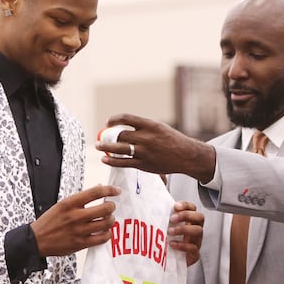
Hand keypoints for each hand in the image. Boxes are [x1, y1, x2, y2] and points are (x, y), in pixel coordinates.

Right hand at [31, 185, 119, 256]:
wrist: (37, 240)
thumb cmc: (50, 221)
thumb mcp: (62, 204)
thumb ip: (80, 198)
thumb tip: (98, 188)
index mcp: (69, 203)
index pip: (95, 192)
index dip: (110, 190)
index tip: (116, 191)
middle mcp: (75, 216)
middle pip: (105, 208)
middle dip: (111, 206)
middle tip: (110, 207)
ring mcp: (79, 230)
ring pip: (106, 223)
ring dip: (111, 219)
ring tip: (108, 218)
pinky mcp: (81, 243)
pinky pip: (102, 238)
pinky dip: (107, 233)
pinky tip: (104, 231)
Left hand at [95, 113, 216, 182]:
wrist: (186, 155)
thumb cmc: (171, 140)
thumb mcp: (159, 127)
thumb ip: (142, 127)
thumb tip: (123, 127)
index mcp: (150, 125)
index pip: (127, 118)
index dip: (114, 119)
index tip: (108, 122)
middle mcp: (146, 138)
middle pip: (120, 135)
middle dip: (107, 136)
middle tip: (100, 137)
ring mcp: (144, 152)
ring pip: (118, 149)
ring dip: (105, 147)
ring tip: (97, 146)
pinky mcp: (143, 164)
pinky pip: (123, 162)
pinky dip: (111, 160)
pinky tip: (105, 159)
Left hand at [168, 201, 203, 265]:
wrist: (174, 261)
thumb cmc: (170, 242)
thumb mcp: (167, 228)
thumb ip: (165, 219)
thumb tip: (152, 209)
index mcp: (189, 221)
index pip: (193, 208)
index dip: (186, 205)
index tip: (175, 206)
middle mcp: (195, 229)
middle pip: (199, 217)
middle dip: (186, 215)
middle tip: (172, 218)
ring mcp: (196, 240)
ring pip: (198, 231)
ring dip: (183, 229)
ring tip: (170, 231)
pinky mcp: (194, 253)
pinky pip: (193, 247)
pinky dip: (182, 245)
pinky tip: (172, 244)